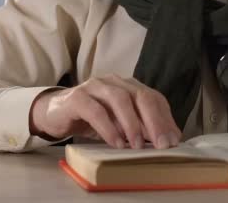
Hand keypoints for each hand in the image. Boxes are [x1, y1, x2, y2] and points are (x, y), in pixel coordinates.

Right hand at [29, 75, 180, 148]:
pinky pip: (95, 110)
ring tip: (137, 145)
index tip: (173, 141)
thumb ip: (143, 128)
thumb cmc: (93, 119)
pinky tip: (116, 143)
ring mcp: (95, 86)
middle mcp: (115, 82)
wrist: (55, 114)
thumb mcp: (121, 125)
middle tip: (161, 144)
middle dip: (154, 121)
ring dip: (132, 124)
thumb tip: (171, 139)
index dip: (166, 119)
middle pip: (141, 96)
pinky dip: (108, 128)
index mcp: (130, 86)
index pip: (154, 98)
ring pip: (120, 100)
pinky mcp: (77, 97)